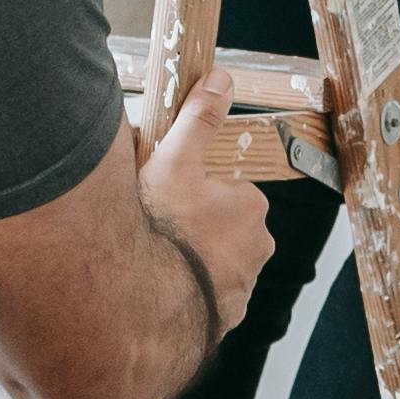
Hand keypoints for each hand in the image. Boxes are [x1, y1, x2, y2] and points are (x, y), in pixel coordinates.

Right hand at [139, 79, 275, 340]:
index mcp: (251, 208)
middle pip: (224, 229)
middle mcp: (257, 249)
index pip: (228, 192)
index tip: (167, 199)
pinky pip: (205, 299)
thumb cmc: (160, 227)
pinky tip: (159, 289)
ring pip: (215, 264)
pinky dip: (186, 294)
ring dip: (190, 261)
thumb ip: (199, 119)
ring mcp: (242, 288)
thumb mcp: (174, 160)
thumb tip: (221, 79)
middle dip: (196, 228)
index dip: (194, 192)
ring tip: (155, 259)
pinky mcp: (223, 319)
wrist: (142, 302)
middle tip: (158, 227)